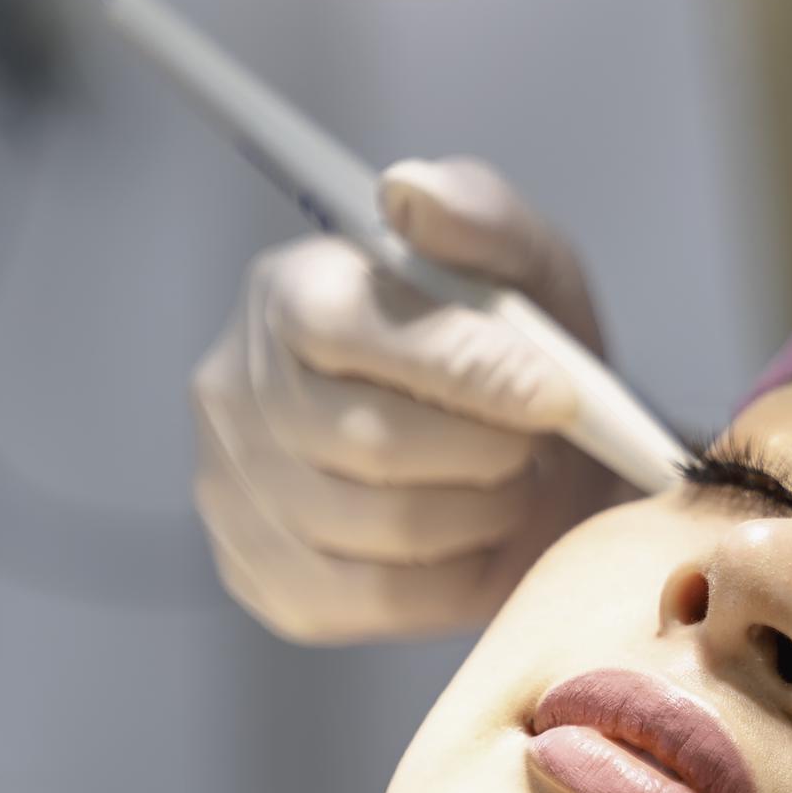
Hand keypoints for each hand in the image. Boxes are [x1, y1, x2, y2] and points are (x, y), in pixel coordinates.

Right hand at [192, 159, 627, 641]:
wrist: (528, 461)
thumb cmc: (517, 352)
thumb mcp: (524, 264)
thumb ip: (479, 215)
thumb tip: (409, 191)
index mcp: (288, 292)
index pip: (347, 331)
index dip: (462, 369)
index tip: (557, 393)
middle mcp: (234, 390)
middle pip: (365, 442)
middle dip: (486, 451)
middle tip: (537, 445)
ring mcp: (235, 493)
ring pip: (380, 527)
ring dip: (481, 513)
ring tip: (509, 483)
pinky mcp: (266, 581)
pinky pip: (373, 601)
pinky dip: (453, 579)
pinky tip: (475, 539)